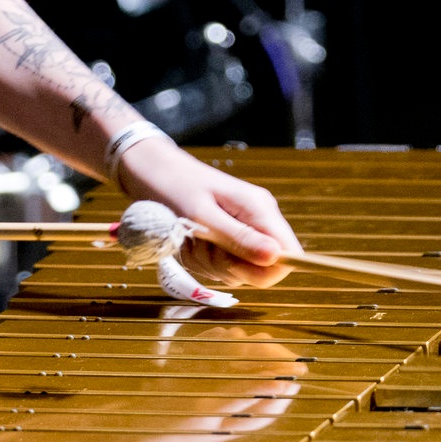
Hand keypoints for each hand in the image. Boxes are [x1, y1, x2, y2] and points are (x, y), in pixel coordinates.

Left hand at [116, 134, 301, 289]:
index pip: (290, 254)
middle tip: (204, 245)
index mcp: (260, 208)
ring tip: (192, 238)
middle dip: (230, 267)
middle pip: (263, 268)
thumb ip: (239, 239)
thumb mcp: (203, 216)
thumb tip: (276, 258)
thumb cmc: (174, 187)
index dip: (268, 270)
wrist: (150, 171)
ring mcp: (243, 230)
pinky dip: (202, 260)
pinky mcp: (227, 238)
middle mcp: (257, 220)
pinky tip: (189, 242)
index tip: (234, 264)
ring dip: (210, 263)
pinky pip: (222, 266)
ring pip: (239, 270)